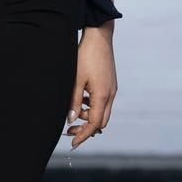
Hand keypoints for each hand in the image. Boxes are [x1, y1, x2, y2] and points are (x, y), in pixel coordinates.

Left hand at [66, 28, 116, 147]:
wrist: (99, 37)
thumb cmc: (85, 56)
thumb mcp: (75, 80)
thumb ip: (73, 102)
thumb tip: (71, 120)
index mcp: (102, 96)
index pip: (95, 124)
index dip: (83, 135)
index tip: (73, 143)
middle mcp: (110, 95)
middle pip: (101, 122)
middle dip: (86, 129)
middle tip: (69, 130)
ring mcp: (112, 89)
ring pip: (103, 113)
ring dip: (89, 117)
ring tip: (74, 112)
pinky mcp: (110, 84)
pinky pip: (103, 102)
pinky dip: (93, 107)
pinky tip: (81, 100)